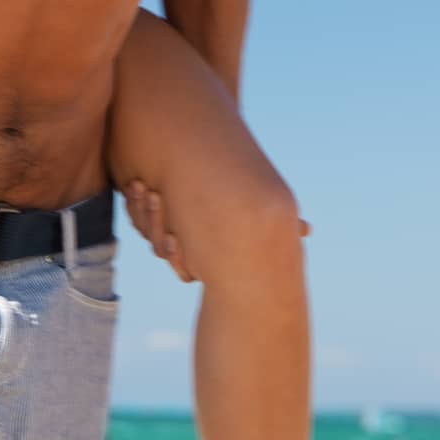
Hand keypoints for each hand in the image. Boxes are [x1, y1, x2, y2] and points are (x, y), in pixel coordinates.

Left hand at [124, 179, 313, 284]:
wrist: (212, 171)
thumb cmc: (245, 201)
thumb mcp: (264, 210)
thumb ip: (282, 223)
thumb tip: (308, 230)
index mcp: (205, 254)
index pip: (184, 267)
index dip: (176, 255)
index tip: (176, 236)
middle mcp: (181, 245)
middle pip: (159, 247)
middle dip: (154, 222)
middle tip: (154, 195)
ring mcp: (163, 228)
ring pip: (144, 230)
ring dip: (141, 209)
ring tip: (143, 186)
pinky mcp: (147, 212)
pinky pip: (133, 215)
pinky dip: (131, 202)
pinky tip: (133, 184)